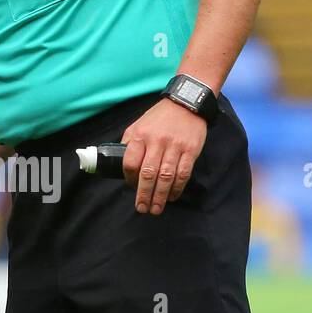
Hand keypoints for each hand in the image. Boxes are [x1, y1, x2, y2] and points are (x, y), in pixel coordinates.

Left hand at [121, 98, 207, 215]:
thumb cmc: (159, 117)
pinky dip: (177, 188)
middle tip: (142, 208)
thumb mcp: (138, 125)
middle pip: (148, 173)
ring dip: (160, 196)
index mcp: (140, 135)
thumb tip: (121, 164)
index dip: (129, 178)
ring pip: (166, 176)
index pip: (130, 162)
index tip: (131, 187)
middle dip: (144, 194)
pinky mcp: (190, 151)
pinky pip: (183, 174)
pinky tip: (172, 196)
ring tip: (156, 208)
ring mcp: (174, 147)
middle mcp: (156, 142)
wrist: (186, 104)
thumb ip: (130, 143)